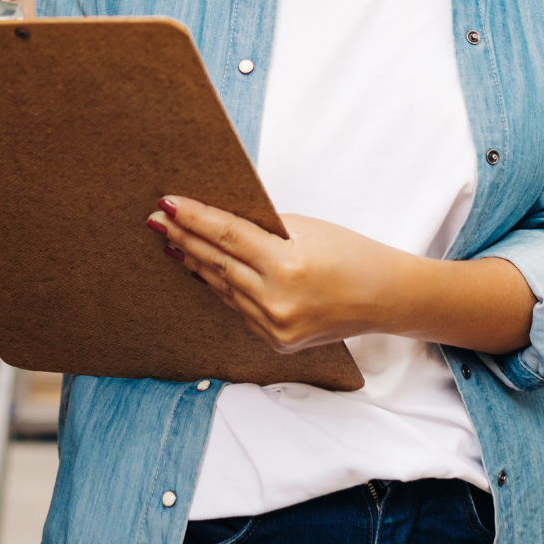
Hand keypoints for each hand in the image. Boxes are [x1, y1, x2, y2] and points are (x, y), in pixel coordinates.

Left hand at [144, 196, 411, 351]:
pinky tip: (203, 269)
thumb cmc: (351, 254)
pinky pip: (240, 308)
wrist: (385, 298)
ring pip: (224, 288)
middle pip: (219, 263)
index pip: (229, 236)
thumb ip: (262, 230)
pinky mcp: (276, 341)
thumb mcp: (307, 229)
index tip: (168, 203)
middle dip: (185, 239)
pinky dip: (222, 287)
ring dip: (197, 263)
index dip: (195, 218)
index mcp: (289, 266)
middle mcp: (278, 301)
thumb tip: (217, 223)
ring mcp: (276, 327)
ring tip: (173, 242)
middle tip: (157, 220)